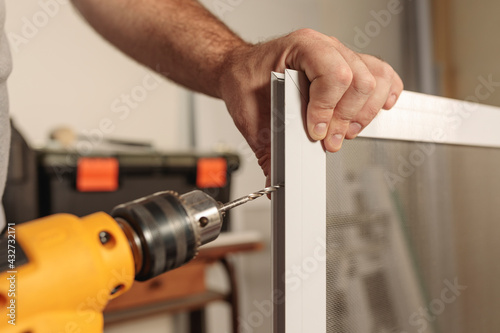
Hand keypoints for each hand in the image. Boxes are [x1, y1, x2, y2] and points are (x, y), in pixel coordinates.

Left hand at [219, 29, 403, 184]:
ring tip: (346, 132)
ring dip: (364, 113)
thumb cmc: (246, 82)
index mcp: (302, 47)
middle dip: (346, 118)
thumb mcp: (250, 115)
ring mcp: (341, 56)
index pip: (334, 75)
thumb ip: (267, 148)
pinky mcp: (351, 68)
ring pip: (375, 79)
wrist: (243, 70)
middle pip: (360, 81)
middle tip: (330, 140)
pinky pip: (382, 74)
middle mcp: (326, 48)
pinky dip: (385, 94)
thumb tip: (277, 180)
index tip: (316, 132)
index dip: (328, 109)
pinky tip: (377, 109)